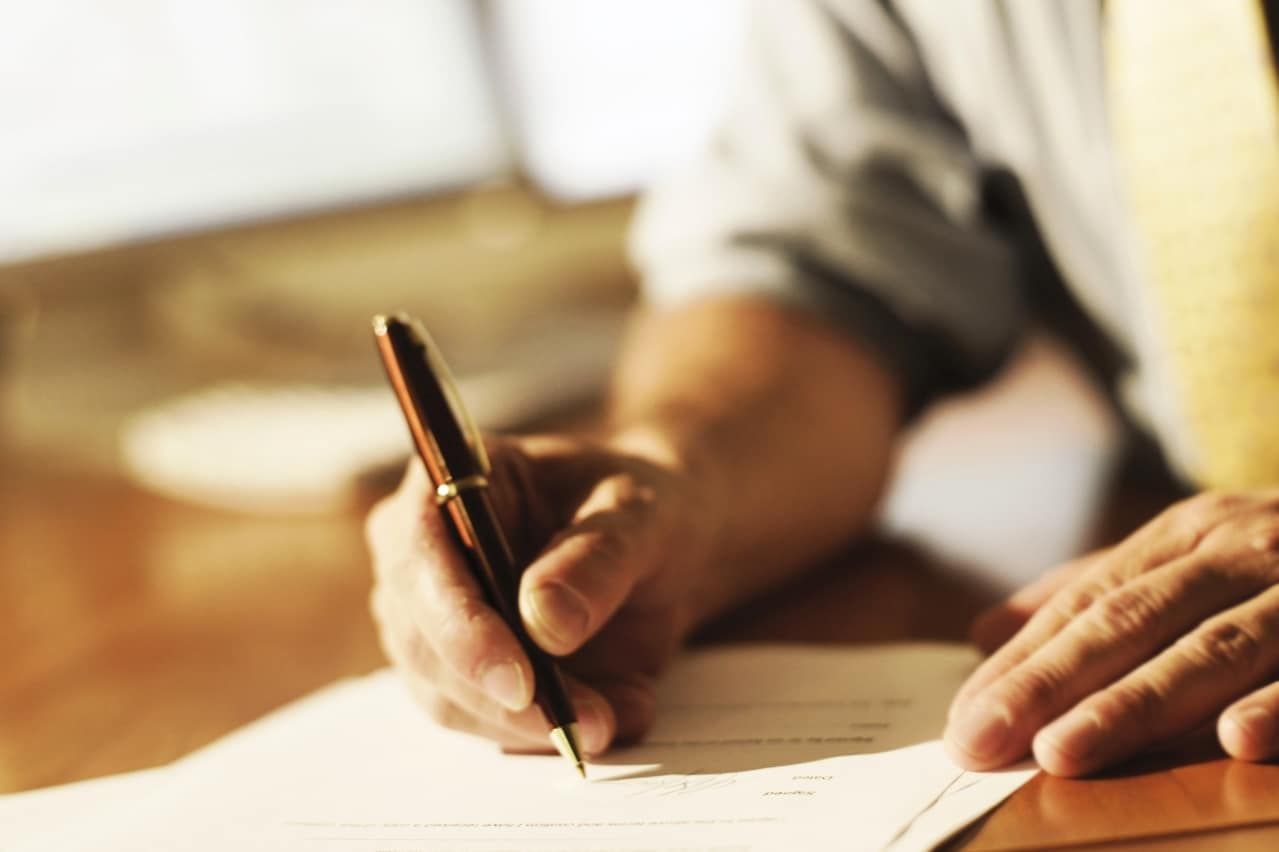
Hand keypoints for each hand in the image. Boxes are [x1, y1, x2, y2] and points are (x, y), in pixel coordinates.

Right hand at [365, 433, 711, 755]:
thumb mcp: (640, 516)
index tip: (519, 679)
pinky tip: (607, 714)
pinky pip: (483, 722)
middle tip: (586, 721)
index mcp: (446, 485)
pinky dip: (544, 733)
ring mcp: (428, 621)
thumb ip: (599, 556)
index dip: (459, 625)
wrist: (655, 550)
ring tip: (612, 717)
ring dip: (529, 724)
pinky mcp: (456, 675)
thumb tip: (546, 624)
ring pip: (448, 696)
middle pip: (421, 640)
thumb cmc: (637, 512)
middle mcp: (417, 556)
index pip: (418, 556)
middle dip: (503, 695)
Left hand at [945, 491, 1278, 775]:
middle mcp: (1244, 548)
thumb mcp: (1196, 560)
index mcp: (1189, 534)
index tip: (964, 719)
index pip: (1087, 603)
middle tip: (980, 741)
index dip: (1022, 662)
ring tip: (1063, 752)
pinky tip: (1235, 740)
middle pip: (1131, 621)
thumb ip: (1095, 593)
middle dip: (1049, 684)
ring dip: (1137, 704)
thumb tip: (980, 631)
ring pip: (1213, 649)